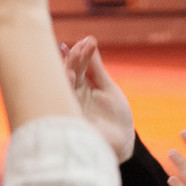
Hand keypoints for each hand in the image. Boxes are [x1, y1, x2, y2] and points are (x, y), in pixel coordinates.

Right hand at [64, 36, 135, 160]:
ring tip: (76, 54)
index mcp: (80, 86)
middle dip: (74, 59)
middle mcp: (71, 95)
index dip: (81, 53)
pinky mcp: (71, 120)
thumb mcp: (107, 88)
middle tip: (81, 46)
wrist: (121, 144)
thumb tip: (89, 41)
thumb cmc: (115, 116)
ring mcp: (69, 107)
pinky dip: (67, 87)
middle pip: (67, 72)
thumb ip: (96, 69)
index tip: (88, 41)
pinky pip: (66, 102)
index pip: (77, 65)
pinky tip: (71, 75)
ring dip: (69, 69)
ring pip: (63, 85)